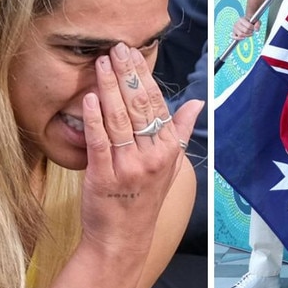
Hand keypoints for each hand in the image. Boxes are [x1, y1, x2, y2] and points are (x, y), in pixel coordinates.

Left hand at [79, 43, 202, 253]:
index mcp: (168, 150)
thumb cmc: (146, 199)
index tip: (134, 54)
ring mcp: (127, 167)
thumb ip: (182, 132)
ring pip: (119, 120)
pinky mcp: (102, 178)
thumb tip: (197, 103)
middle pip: (138, 107)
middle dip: (126, 74)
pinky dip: (94, 119)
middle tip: (116, 49)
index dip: (144, 77)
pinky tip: (89, 98)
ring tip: (101, 64)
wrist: (123, 238)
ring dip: (109, 88)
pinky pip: (99, 144)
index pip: (157, 105)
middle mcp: (151, 157)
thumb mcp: (172, 166)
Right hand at [231, 16, 259, 39]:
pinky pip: (234, 37)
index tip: (253, 28)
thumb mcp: (256, 21)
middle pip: (245, 31)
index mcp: (242, 19)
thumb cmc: (252, 22)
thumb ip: (258, 24)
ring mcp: (234, 28)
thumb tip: (256, 30)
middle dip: (250, 32)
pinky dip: (239, 39)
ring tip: (249, 33)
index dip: (253, 28)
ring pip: (241, 35)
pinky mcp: (233, 33)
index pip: (249, 26)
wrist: (246, 21)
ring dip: (247, 36)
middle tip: (251, 31)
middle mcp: (237, 23)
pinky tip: (244, 38)